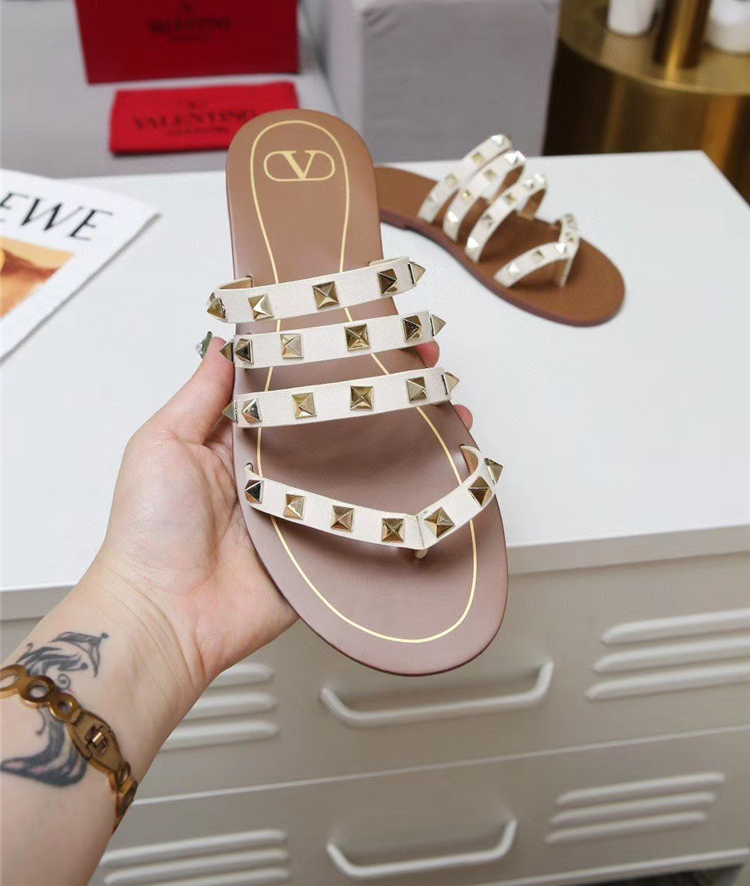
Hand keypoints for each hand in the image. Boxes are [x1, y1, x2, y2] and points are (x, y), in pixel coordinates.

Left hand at [90, 337, 473, 698]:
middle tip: (426, 360)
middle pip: (339, 421)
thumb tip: (228, 340)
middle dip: (383, 390)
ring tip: (449, 410)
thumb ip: (202, 393)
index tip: (366, 328)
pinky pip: (369, 520)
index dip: (328, 357)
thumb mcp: (162, 442)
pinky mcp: (326, 550)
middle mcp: (278, 469)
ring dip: (408, 438)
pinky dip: (405, 501)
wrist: (164, 618)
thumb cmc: (149, 530)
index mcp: (240, 439)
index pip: (295, 386)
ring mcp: (306, 509)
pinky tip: (439, 475)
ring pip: (365, 466)